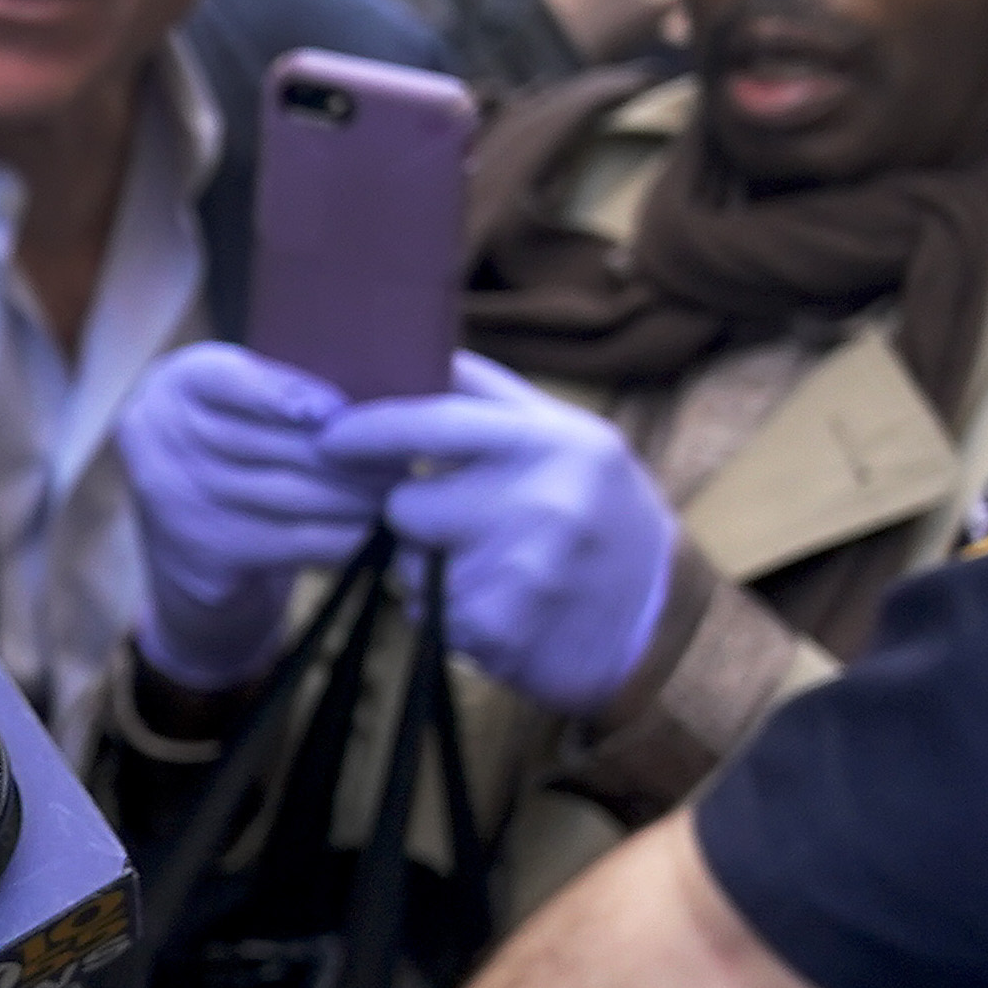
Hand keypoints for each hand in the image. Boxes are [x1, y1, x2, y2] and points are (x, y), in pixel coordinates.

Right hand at [118, 345, 376, 689]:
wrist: (189, 553)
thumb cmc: (237, 455)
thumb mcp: (242, 408)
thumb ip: (284, 390)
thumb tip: (375, 392)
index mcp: (176, 383)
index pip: (231, 381)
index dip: (285, 393)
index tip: (339, 409)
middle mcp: (160, 437)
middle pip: (271, 443)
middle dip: (347, 452)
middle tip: (406, 455)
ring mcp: (175, 500)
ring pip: (289, 495)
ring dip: (356, 496)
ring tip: (401, 490)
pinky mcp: (200, 556)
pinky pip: (291, 543)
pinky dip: (341, 539)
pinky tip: (377, 533)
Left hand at [320, 355, 678, 715]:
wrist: (659, 624)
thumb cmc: (605, 518)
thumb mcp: (574, 439)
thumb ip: (494, 397)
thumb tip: (413, 356)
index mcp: (556, 443)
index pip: (437, 420)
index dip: (371, 428)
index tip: (328, 435)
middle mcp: (540, 503)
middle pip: (408, 502)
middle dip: (415, 515)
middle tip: (458, 524)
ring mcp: (518, 573)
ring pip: (408, 563)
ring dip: (428, 567)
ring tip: (489, 568)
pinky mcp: (496, 631)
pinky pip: (423, 612)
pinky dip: (444, 611)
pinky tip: (496, 605)